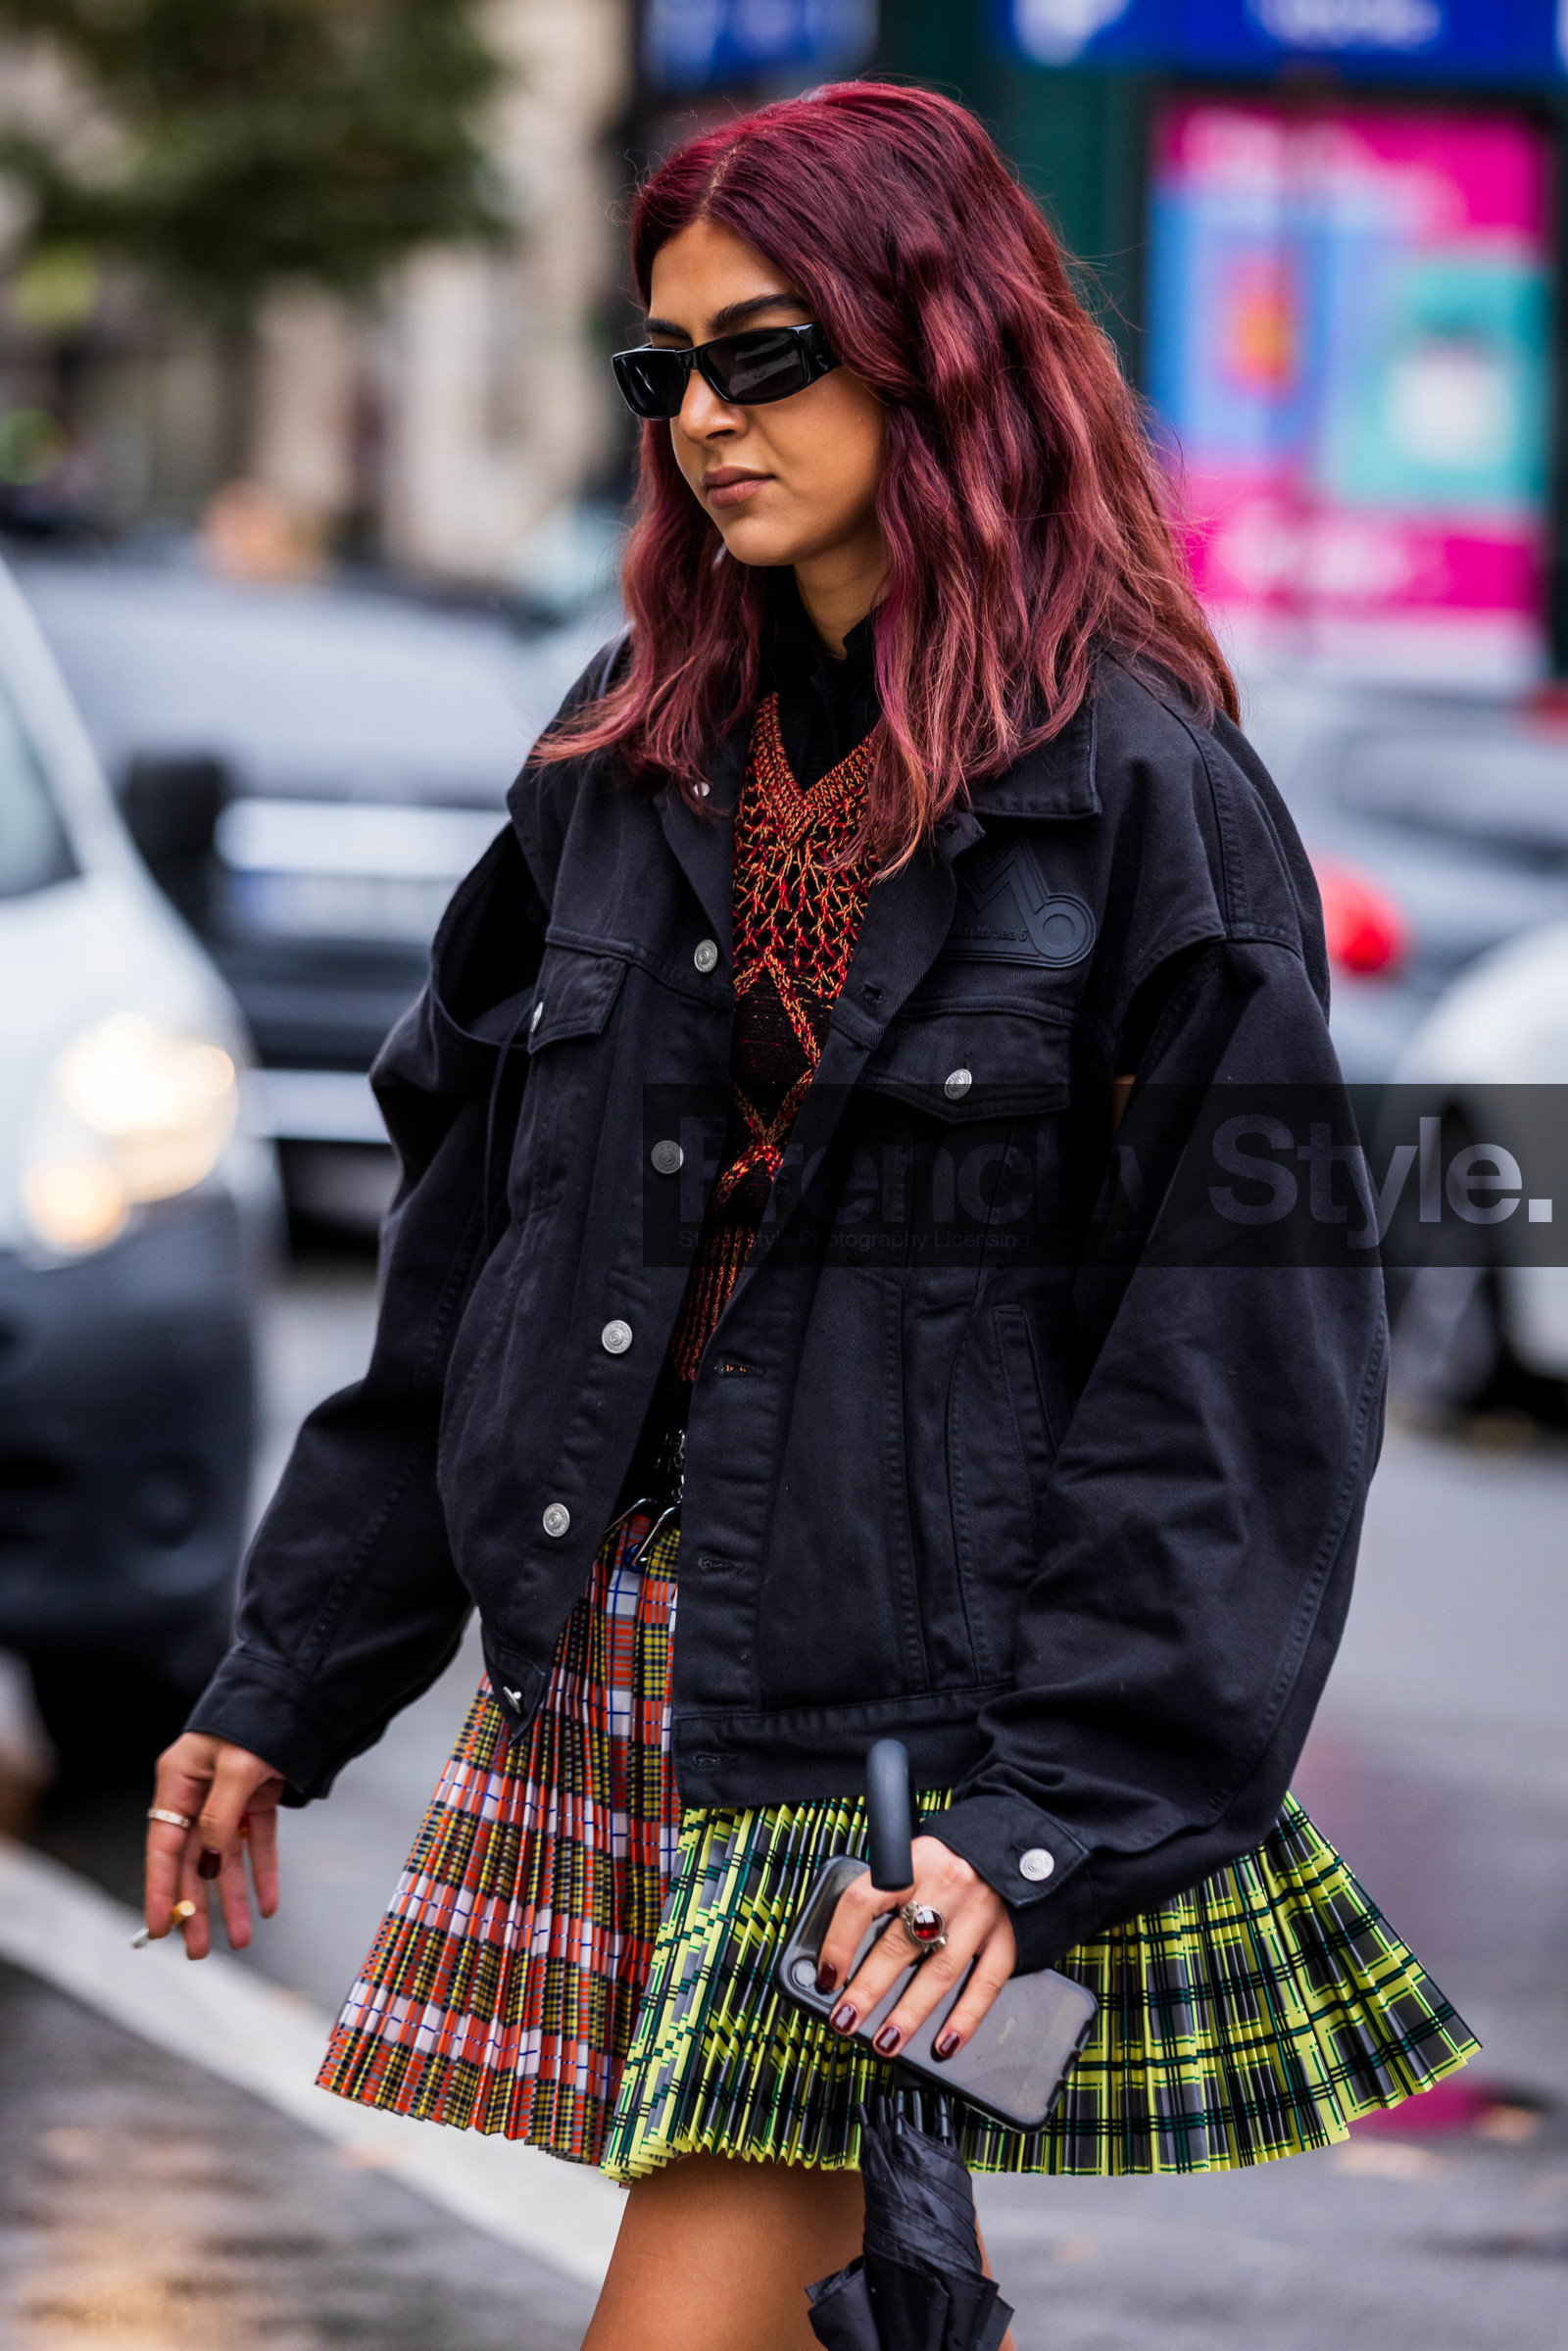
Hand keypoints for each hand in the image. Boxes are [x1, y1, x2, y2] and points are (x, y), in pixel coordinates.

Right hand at [144, 1731, 284, 1959]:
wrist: (298, 1687)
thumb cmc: (257, 1717)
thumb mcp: (236, 1767)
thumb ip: (221, 1818)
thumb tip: (211, 1864)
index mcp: (178, 1779)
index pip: (164, 1845)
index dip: (161, 1888)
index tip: (160, 1927)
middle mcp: (198, 1791)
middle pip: (195, 1859)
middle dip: (198, 1905)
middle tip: (199, 1950)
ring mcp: (229, 1795)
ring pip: (227, 1858)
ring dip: (233, 1898)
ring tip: (240, 1939)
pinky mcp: (258, 1796)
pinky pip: (258, 1842)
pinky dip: (263, 1872)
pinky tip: (267, 1905)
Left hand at [814, 1834, 1016, 2063]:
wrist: (1015, 1835)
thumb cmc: (952, 1855)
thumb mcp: (914, 1855)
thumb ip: (887, 1892)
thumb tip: (846, 1947)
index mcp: (915, 1862)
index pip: (864, 1901)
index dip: (839, 1941)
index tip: (827, 1974)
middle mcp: (946, 1887)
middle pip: (899, 1945)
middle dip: (867, 1989)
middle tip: (845, 2019)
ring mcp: (979, 1915)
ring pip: (939, 1971)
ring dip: (909, 2013)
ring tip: (885, 2042)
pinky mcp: (1007, 1936)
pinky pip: (985, 1984)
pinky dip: (964, 2019)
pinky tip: (945, 2043)